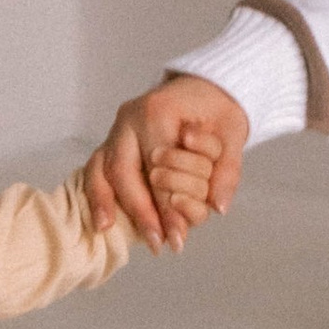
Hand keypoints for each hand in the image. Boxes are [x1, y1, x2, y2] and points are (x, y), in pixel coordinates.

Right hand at [85, 75, 249, 248]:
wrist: (204, 86)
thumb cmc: (217, 109)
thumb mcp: (234, 133)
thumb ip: (226, 169)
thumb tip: (217, 206)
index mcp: (159, 110)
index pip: (159, 165)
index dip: (168, 204)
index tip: (178, 236)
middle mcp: (131, 118)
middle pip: (125, 170)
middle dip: (140, 210)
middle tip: (157, 242)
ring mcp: (117, 129)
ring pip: (103, 169)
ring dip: (110, 206)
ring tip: (119, 234)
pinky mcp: (111, 140)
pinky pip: (95, 168)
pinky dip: (96, 194)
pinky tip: (101, 222)